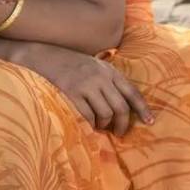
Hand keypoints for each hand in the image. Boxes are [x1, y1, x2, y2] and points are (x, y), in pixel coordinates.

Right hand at [16, 42, 153, 135]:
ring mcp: (85, 84)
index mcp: (108, 70)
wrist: (40, 55)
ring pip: (106, 113)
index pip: (131, 91)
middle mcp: (100, 76)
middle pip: (121, 107)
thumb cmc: (65, 63)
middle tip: (119, 134)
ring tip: (98, 126)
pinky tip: (86, 125)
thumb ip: (106, 79)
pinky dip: (89, 124)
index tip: (149, 122)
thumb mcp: (91, 65)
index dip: (142, 109)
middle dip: (122, 124)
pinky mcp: (71, 93)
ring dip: (104, 124)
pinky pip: (87, 116)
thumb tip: (121, 105)